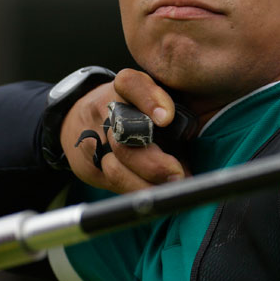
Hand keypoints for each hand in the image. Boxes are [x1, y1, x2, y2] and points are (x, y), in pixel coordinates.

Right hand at [59, 68, 187, 193]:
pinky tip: (155, 196)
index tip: (166, 118)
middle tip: (177, 174)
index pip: (131, 84)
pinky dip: (136, 192)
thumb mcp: (154, 97)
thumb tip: (195, 144)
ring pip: (115, 168)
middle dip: (153, 162)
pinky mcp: (87, 165)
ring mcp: (92, 139)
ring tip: (171, 190)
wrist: (84, 117)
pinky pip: (111, 184)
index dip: (149, 99)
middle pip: (124, 138)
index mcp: (125, 89)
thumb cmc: (135, 108)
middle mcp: (105, 111)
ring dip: (146, 185)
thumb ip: (174, 111)